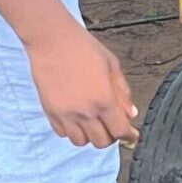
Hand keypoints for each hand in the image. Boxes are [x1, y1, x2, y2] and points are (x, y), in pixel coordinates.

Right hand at [26, 23, 139, 146]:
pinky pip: (63, 133)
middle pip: (101, 142)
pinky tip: (76, 117)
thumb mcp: (112, 65)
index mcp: (104, 100)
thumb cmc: (82, 48)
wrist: (52, 40)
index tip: (131, 135)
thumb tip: (131, 112)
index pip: (120, 131)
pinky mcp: (50, 112)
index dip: (129, 135)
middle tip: (112, 125)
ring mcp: (66, 114)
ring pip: (81, 141)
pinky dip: (72, 130)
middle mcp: (85, 112)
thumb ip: (123, 92)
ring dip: (90, 135)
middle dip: (110, 136)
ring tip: (92, 122)